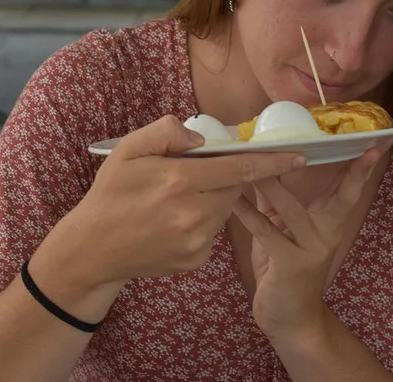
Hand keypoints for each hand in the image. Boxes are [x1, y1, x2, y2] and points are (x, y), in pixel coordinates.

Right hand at [50, 115, 306, 287]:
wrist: (93, 249)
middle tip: (195, 175)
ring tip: (176, 200)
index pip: (240, 167)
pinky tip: (173, 223)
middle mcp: (193, 213)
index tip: (299, 157)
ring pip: (224, 210)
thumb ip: (167, 132)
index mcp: (180, 180)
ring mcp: (196, 241)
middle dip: (225, 177)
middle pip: (234, 187)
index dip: (272, 161)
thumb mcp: (128, 150)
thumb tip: (201, 139)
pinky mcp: (196, 260)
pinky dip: (202, 223)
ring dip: (212, 200)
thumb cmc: (110, 194)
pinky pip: (213, 233)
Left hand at [231, 138, 392, 341]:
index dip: (362, 164)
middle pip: (344, 195)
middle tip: (364, 141)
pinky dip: (247, 214)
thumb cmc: (284, 272)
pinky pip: (267, 233)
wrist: (290, 322)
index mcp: (330, 223)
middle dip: (355, 169)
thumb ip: (274, 201)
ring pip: (293, 209)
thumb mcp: (282, 232)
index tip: (380, 140)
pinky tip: (232, 199)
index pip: (349, 187)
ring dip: (272, 182)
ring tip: (258, 156)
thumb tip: (261, 165)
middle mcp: (327, 234)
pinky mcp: (290, 265)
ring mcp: (311, 250)